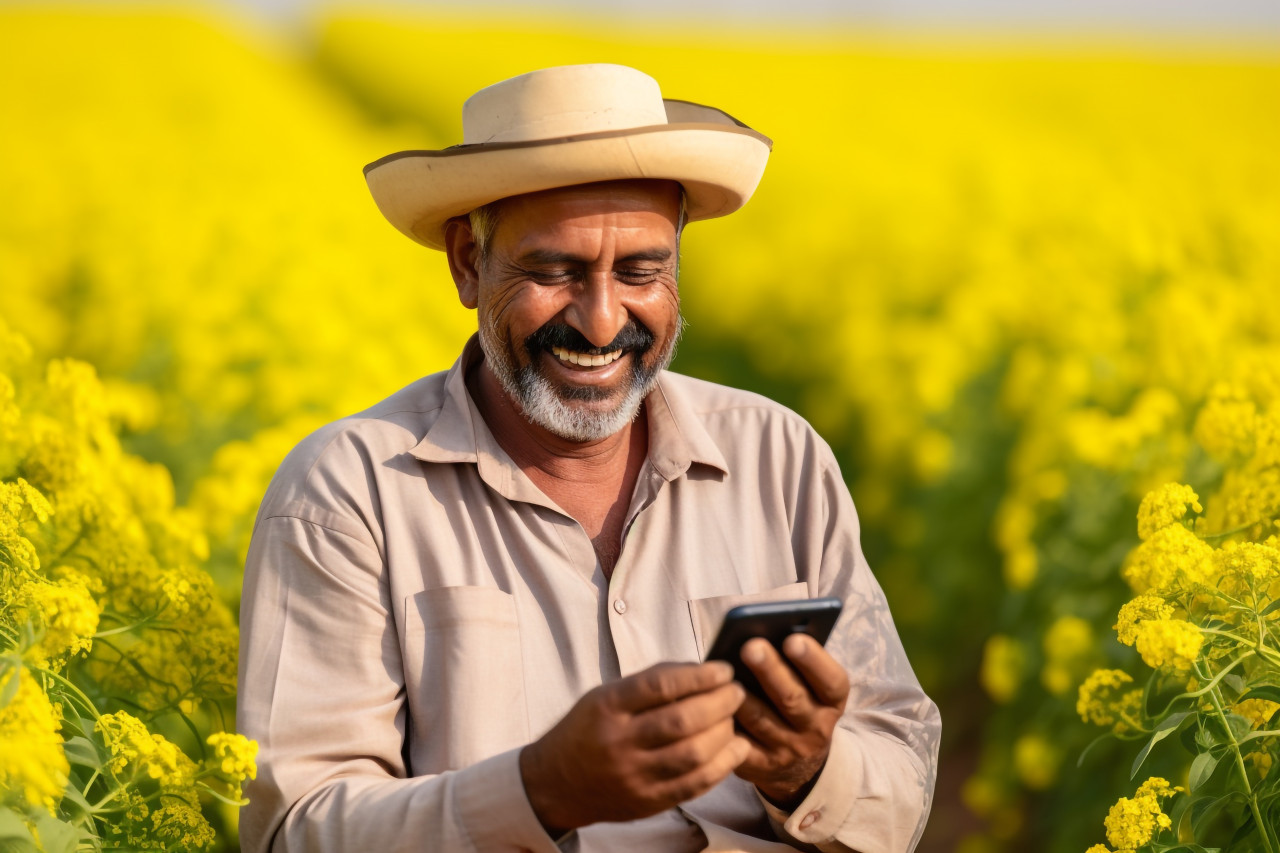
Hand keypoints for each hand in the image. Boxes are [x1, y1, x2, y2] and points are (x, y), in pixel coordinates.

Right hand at [519, 661, 750, 834]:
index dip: (698, 676)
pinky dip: (722, 765)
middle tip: (737, 692)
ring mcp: (633, 776)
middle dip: (719, 703)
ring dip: (724, 733)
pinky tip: (736, 748)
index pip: (660, 686)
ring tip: (735, 718)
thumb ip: (651, 683)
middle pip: (681, 721)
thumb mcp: (606, 695)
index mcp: (607, 707)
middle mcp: (619, 742)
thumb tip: (703, 670)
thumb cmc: (588, 729)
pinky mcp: (646, 802)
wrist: (556, 783)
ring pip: (692, 754)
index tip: (723, 669)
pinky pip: (693, 784)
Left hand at [733, 633, 848, 807]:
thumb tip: (765, 634)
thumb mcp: (812, 688)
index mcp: (832, 702)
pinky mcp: (760, 766)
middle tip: (750, 646)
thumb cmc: (800, 704)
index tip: (792, 639)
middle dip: (770, 671)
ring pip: (761, 721)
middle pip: (792, 699)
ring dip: (742, 697)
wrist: (800, 764)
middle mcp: (815, 728)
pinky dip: (726, 723)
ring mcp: (788, 750)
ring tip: (725, 674)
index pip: (831, 682)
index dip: (813, 660)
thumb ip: (796, 665)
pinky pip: (739, 745)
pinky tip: (711, 703)